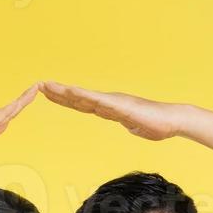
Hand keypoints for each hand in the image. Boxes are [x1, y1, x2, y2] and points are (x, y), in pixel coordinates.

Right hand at [0, 85, 37, 167]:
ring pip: (5, 110)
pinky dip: (8, 111)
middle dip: (24, 98)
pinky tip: (18, 106)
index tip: (30, 97)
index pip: (6, 113)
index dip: (19, 105)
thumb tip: (4, 125)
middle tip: (37, 87)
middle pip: (9, 108)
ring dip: (20, 101)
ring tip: (34, 91)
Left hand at [39, 81, 187, 140]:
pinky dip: (82, 95)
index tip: (49, 94)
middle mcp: (109, 102)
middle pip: (78, 98)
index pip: (82, 104)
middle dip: (57, 92)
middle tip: (38, 85)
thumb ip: (130, 124)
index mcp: (110, 108)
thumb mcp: (137, 127)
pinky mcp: (120, 106)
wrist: (174, 121)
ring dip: (64, 91)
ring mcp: (113, 102)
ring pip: (83, 96)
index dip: (65, 99)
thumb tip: (129, 125)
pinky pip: (97, 101)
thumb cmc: (158, 125)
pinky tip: (69, 92)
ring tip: (46, 86)